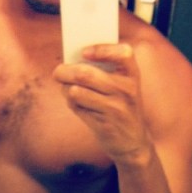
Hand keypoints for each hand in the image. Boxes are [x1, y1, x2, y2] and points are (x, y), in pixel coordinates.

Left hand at [53, 43, 151, 163]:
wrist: (133, 143)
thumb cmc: (123, 108)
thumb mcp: (124, 88)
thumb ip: (106, 72)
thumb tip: (72, 61)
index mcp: (133, 75)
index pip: (123, 54)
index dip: (102, 49)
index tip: (84, 52)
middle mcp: (126, 90)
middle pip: (86, 74)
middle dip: (65, 71)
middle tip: (58, 72)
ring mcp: (116, 109)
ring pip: (77, 92)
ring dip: (66, 89)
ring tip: (68, 90)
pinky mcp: (104, 124)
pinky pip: (77, 108)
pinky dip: (71, 104)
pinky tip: (77, 104)